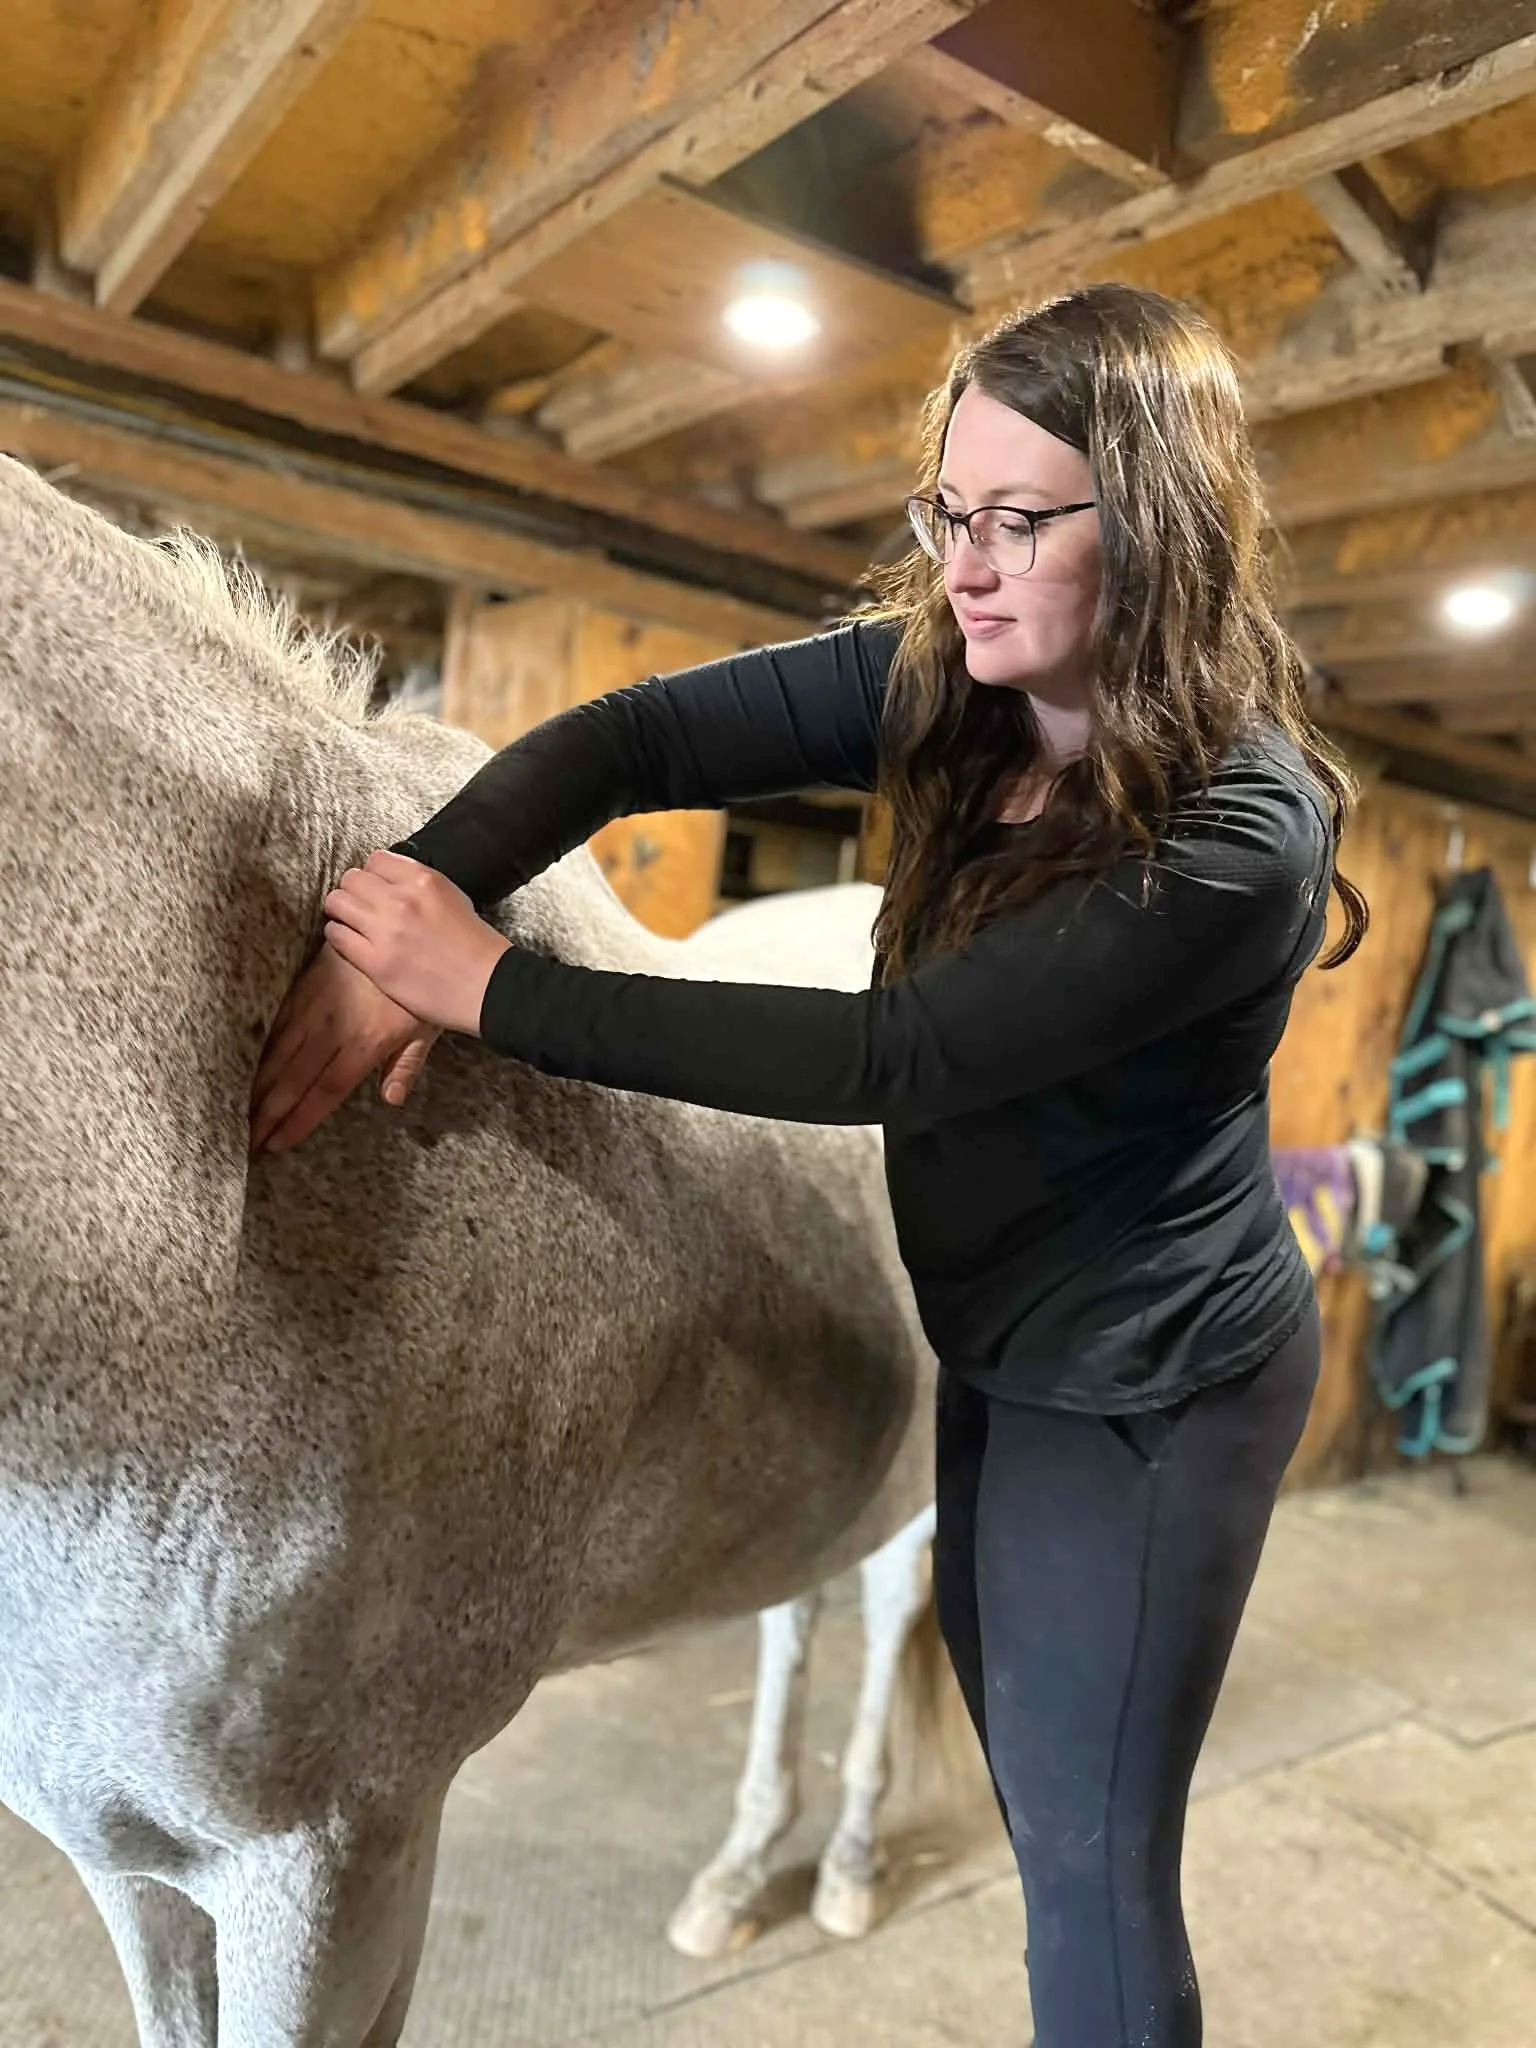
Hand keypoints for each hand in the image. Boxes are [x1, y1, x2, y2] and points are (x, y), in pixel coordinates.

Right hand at [250, 944, 440, 1153]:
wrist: (401, 927)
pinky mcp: (303, 982)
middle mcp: (335, 1027)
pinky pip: (276, 1018)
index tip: (274, 1143)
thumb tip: (391, 1100)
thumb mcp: (425, 1028)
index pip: (326, 1091)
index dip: (299, 1119)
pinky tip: (238, 1063)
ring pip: (278, 1049)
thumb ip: (405, 1065)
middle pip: (295, 1077)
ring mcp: (316, 1003)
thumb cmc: (420, 986)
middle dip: (266, 1110)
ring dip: (255, 1081)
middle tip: (241, 1138)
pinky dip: (257, 1044)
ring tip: (232, 1108)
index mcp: (366, 1043)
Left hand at [322, 850, 510, 1035]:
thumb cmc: (475, 947)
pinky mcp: (375, 962)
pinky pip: (336, 935)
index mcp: (423, 880)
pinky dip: (339, 936)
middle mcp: (401, 900)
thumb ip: (419, 884)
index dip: (373, 875)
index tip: (376, 889)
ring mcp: (386, 931)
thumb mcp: (453, 897)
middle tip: (360, 907)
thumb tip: (389, 881)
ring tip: (352, 924)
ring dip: (341, 912)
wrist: (487, 987)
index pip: (375, 859)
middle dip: (353, 892)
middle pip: (351, 879)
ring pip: (337, 902)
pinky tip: (352, 943)